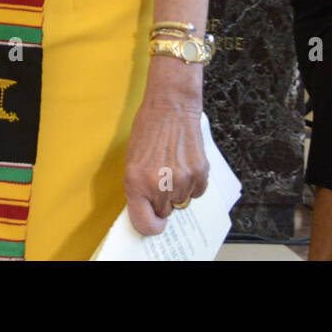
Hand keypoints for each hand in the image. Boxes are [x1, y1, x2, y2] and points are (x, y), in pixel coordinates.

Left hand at [124, 70, 208, 235]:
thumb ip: (138, 188)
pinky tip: (186, 164)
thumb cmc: (149, 129)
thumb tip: (149, 209)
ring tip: (174, 166)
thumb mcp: (132, 161)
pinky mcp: (199, 171)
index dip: (151, 225)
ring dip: (179, 189)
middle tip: (163, 178)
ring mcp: (181, 179)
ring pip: (182, 201)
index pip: (145, 224)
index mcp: (136, 183)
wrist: (171, 106)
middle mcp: (158, 185)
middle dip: (163, 200)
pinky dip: (194, 182)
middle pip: (165, 212)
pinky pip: (198, 191)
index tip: (155, 222)